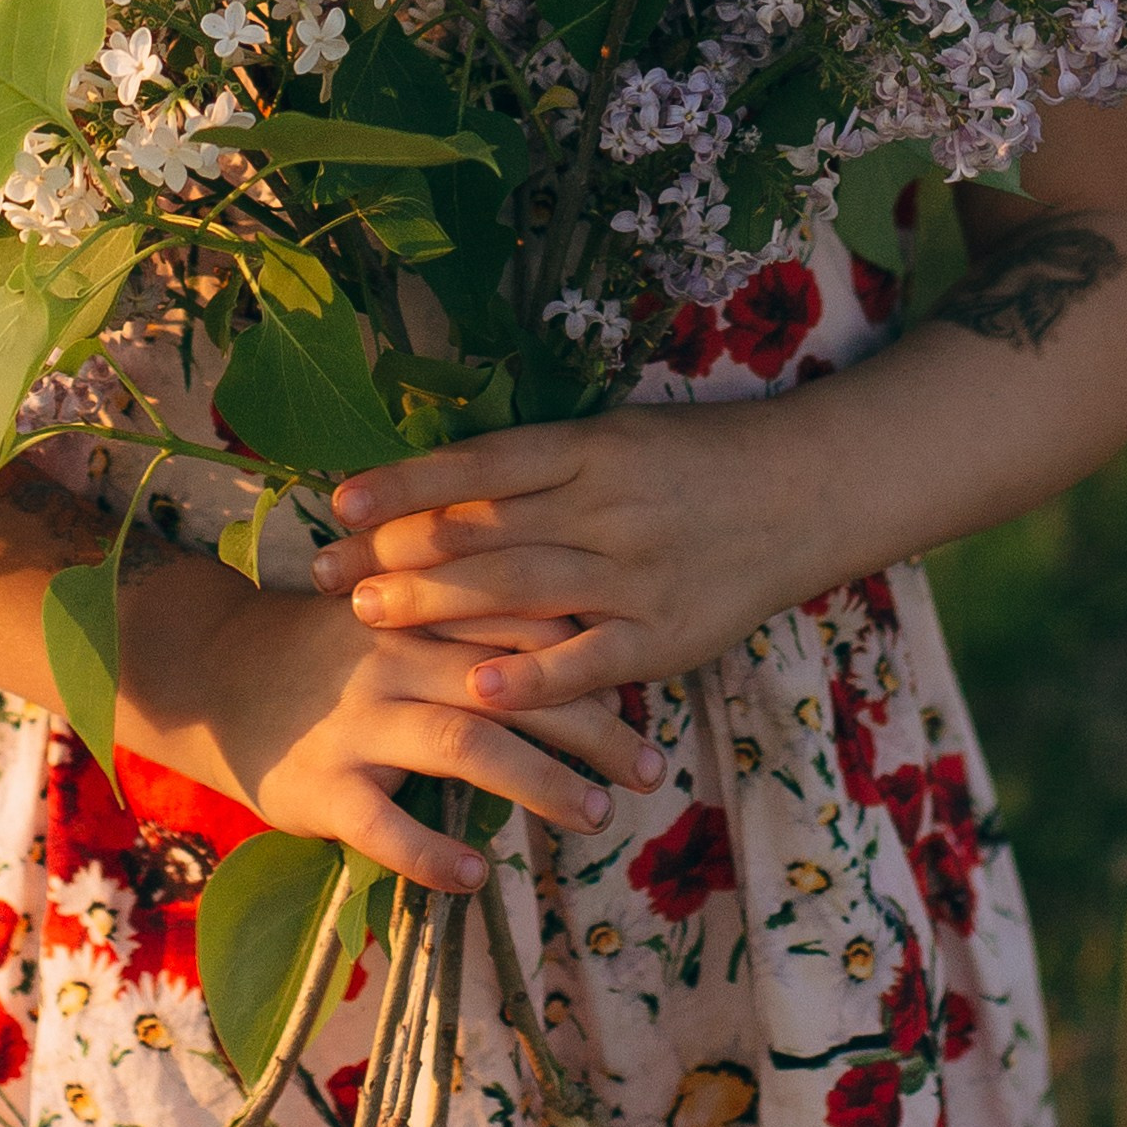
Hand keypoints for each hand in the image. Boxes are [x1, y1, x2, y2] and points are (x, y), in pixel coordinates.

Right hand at [117, 558, 666, 894]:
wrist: (217, 671)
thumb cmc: (334, 648)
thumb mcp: (401, 612)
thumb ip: (475, 621)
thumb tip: (586, 639)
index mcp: (422, 612)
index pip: (521, 627)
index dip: (589, 659)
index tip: (650, 695)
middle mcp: (395, 658)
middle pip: (510, 687)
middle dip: (589, 728)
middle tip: (650, 769)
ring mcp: (356, 723)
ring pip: (462, 746)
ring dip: (538, 782)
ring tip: (596, 816)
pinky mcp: (319, 786)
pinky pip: (381, 824)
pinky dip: (431, 852)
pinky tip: (477, 873)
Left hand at [308, 400, 823, 716]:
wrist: (803, 493)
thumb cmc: (691, 462)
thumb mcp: (615, 438)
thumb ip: (537, 465)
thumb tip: (437, 483)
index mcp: (591, 448)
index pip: (479, 464)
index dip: (406, 483)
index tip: (339, 498)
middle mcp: (607, 505)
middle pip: (483, 530)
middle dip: (393, 552)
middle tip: (323, 571)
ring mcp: (636, 573)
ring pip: (519, 590)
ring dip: (435, 606)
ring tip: (365, 616)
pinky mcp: (665, 635)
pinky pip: (589, 659)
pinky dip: (530, 676)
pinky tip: (474, 688)